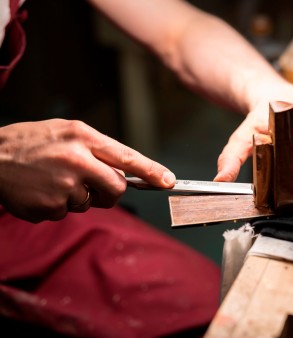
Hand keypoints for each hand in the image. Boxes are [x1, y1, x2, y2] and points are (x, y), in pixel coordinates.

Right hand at [0, 119, 174, 222]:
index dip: (151, 171)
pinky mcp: (50, 207)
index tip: (168, 181)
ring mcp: (63, 187)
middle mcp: (77, 162)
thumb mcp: (66, 131)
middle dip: (111, 192)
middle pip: (117, 188)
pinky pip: (67, 213)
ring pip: (90, 203)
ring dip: (78, 196)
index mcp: (83, 138)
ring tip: (53, 179)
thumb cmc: (31, 142)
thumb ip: (97, 148)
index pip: (127, 157)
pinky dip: (58, 205)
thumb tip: (126, 170)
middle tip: (94, 186)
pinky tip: (42, 190)